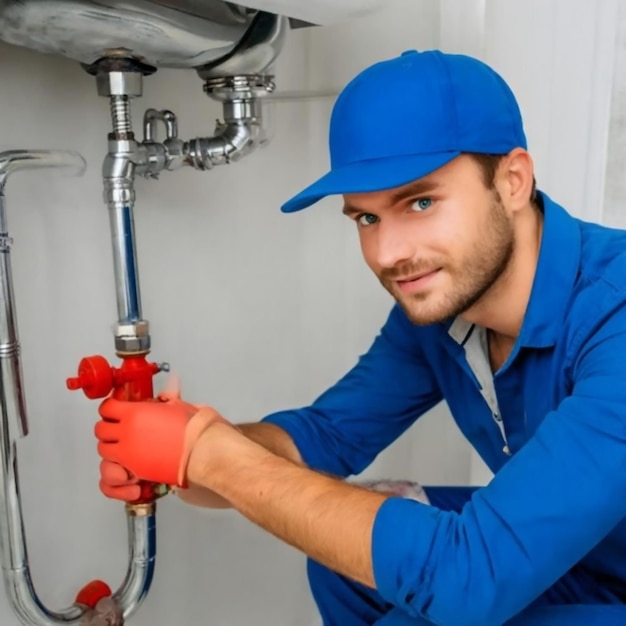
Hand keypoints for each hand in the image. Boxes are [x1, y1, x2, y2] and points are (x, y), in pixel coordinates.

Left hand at [95, 374, 225, 500]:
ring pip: (103, 450)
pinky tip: (128, 461)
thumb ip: (167, 397)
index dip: (110, 407)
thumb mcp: (178, 406)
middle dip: (107, 427)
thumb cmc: (193, 429)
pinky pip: (114, 468)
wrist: (201, 451)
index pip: (107, 408)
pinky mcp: (135, 470)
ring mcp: (128, 453)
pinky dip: (118, 465)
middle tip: (116, 427)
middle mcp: (127, 432)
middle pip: (100, 429)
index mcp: (135, 413)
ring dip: (111, 447)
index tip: (114, 409)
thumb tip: (169, 386)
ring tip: (122, 445)